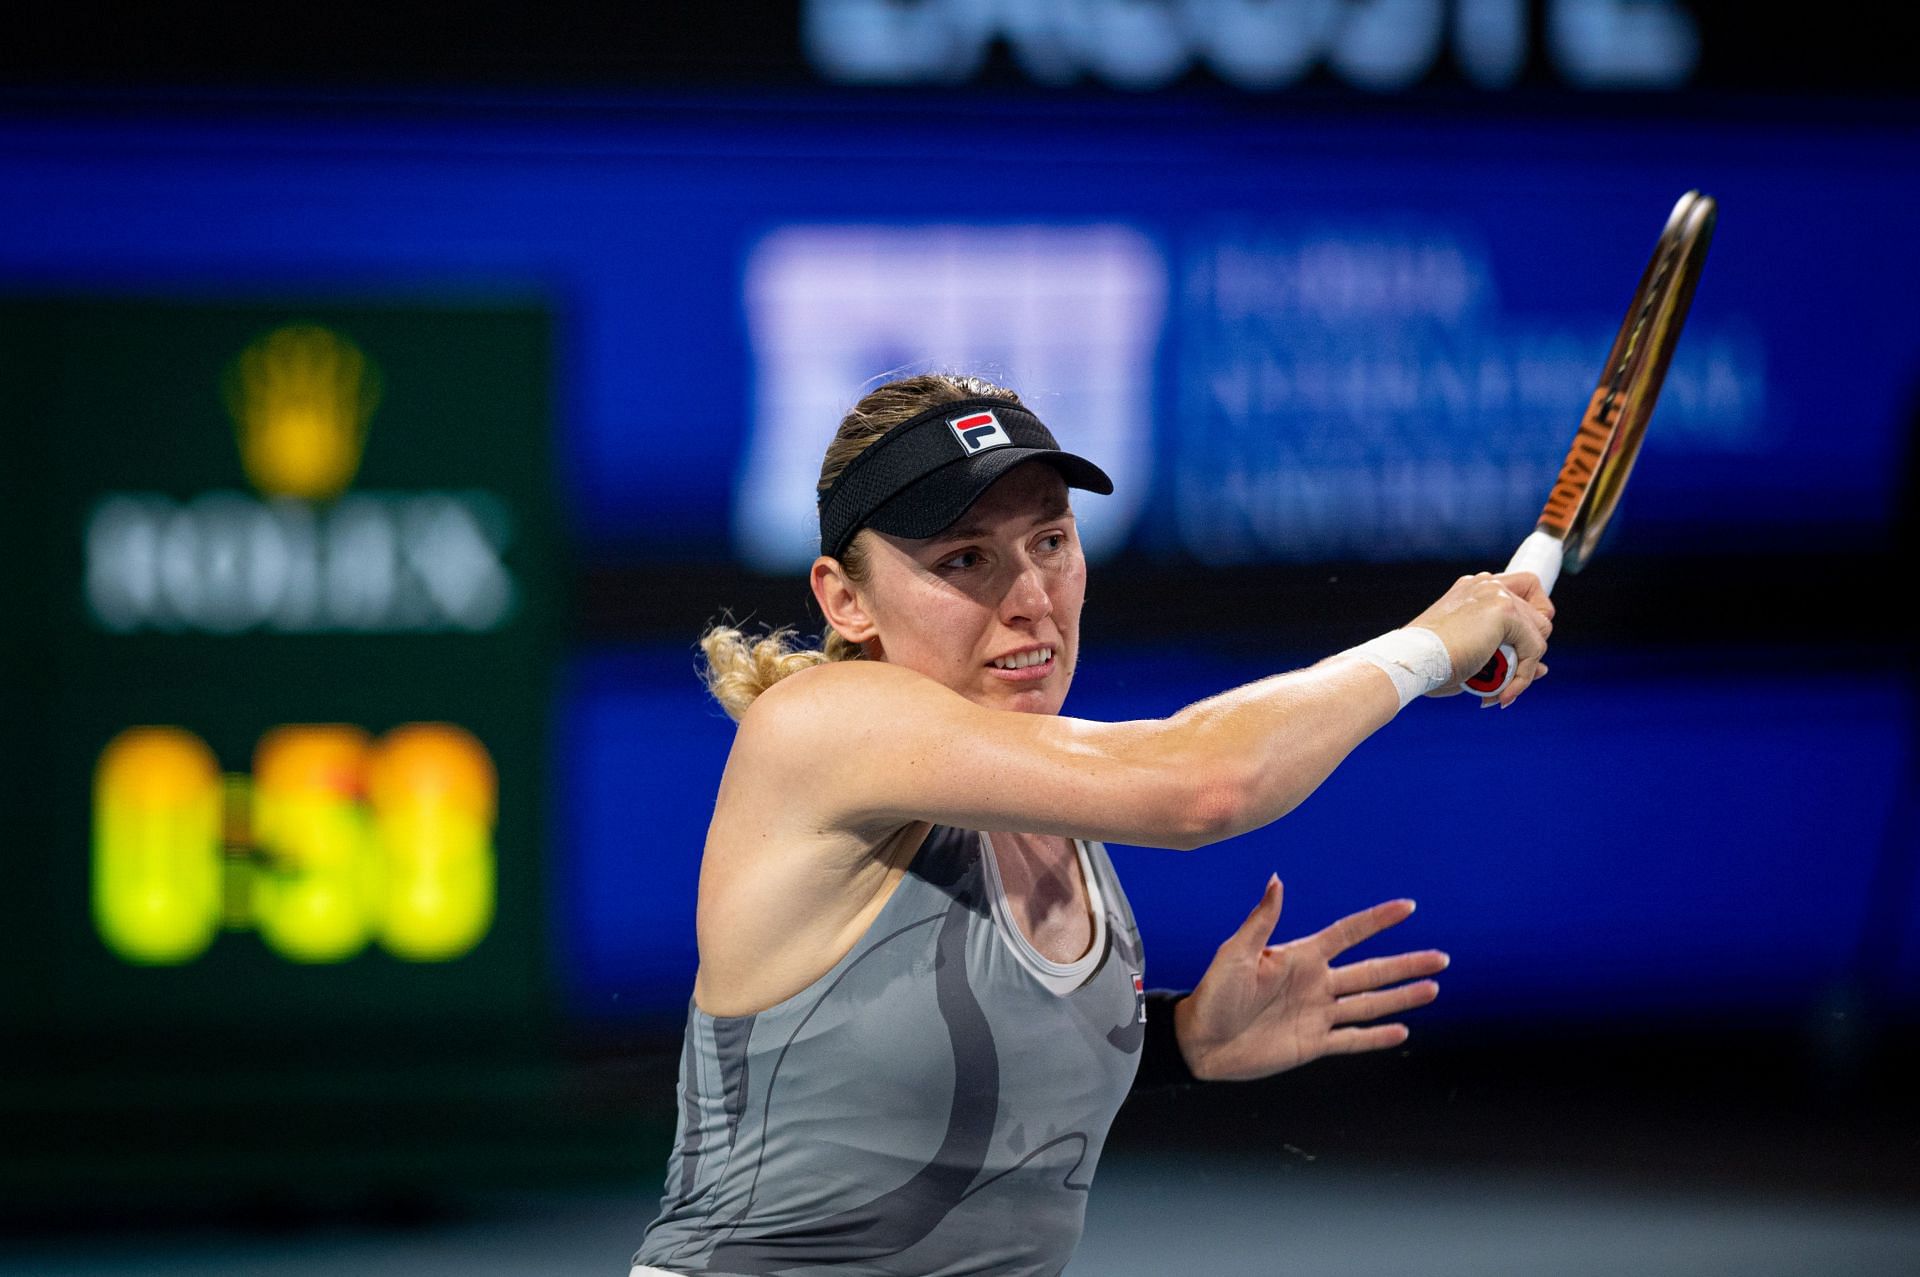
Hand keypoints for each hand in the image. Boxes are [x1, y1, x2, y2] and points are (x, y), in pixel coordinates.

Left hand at [1173, 876, 1445, 1081]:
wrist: (1199, 1041)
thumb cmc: (1213, 993)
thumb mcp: (1235, 953)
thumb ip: (1262, 921)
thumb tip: (1277, 879)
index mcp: (1299, 957)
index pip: (1347, 933)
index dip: (1377, 920)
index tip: (1408, 908)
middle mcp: (1315, 983)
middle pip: (1371, 971)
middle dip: (1406, 964)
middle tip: (1442, 958)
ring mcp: (1317, 1014)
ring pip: (1369, 1003)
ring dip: (1402, 997)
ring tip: (1433, 989)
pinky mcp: (1313, 1044)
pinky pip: (1352, 1039)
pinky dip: (1377, 1037)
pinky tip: (1402, 1032)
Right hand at [1408, 571, 1553, 706]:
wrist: (1411, 661)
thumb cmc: (1430, 664)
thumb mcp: (1473, 655)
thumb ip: (1506, 655)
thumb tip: (1542, 669)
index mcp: (1475, 588)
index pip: (1527, 590)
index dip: (1533, 618)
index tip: (1522, 646)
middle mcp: (1487, 584)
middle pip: (1539, 616)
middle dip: (1528, 652)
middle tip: (1505, 680)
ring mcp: (1496, 593)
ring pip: (1539, 634)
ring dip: (1524, 667)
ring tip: (1496, 688)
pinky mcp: (1504, 610)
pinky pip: (1534, 649)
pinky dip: (1523, 676)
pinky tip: (1502, 692)